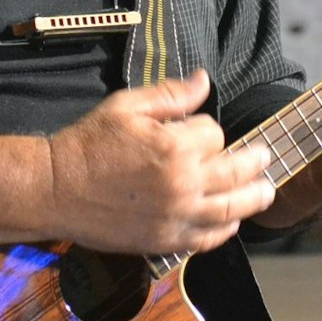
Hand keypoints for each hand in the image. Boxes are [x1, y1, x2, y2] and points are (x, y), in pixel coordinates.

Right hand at [45, 70, 275, 255]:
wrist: (56, 189)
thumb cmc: (88, 143)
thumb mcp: (126, 106)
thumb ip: (171, 95)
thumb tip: (205, 80)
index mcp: (174, 147)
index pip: (215, 134)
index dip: (207, 128)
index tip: (193, 128)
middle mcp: (183, 185)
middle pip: (236, 172)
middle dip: (253, 161)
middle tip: (265, 157)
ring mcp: (177, 217)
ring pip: (232, 209)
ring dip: (253, 199)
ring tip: (266, 191)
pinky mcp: (166, 241)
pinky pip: (209, 238)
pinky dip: (226, 229)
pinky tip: (232, 220)